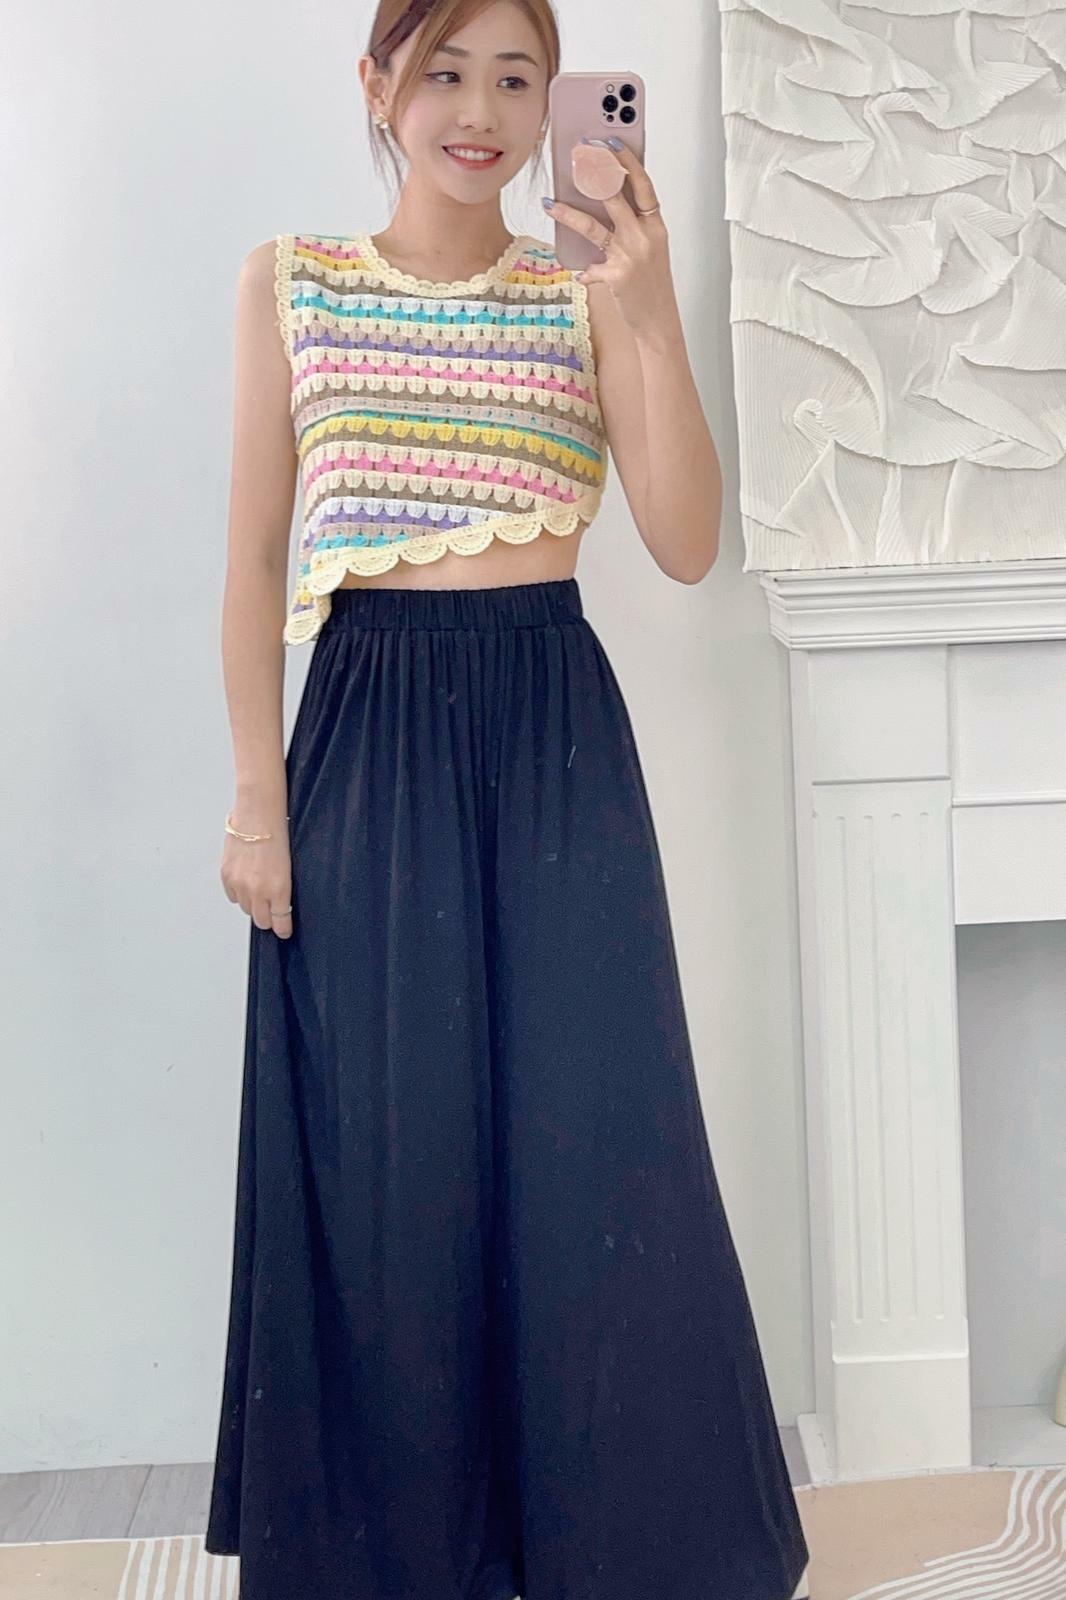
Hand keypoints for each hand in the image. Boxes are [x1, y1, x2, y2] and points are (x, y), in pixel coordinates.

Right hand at [220, 809, 293, 938]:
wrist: (258, 814)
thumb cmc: (279, 834)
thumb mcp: (289, 866)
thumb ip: (282, 888)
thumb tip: (279, 904)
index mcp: (278, 889)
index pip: (280, 921)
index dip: (283, 928)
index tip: (284, 931)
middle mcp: (258, 891)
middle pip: (261, 920)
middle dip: (268, 919)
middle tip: (272, 912)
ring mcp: (240, 884)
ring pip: (246, 909)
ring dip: (253, 905)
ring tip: (259, 891)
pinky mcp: (226, 876)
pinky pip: (232, 897)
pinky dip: (239, 894)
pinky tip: (246, 882)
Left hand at [544, 139, 678, 342]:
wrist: (659, 321)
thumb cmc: (653, 283)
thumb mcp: (651, 248)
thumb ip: (633, 225)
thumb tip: (604, 201)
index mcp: (656, 225)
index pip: (641, 183)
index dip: (625, 159)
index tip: (609, 140)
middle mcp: (644, 236)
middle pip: (615, 195)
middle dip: (593, 171)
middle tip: (575, 155)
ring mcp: (629, 256)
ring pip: (592, 225)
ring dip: (567, 213)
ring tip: (548, 203)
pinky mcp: (615, 276)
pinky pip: (589, 266)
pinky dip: (583, 270)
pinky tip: (577, 271)